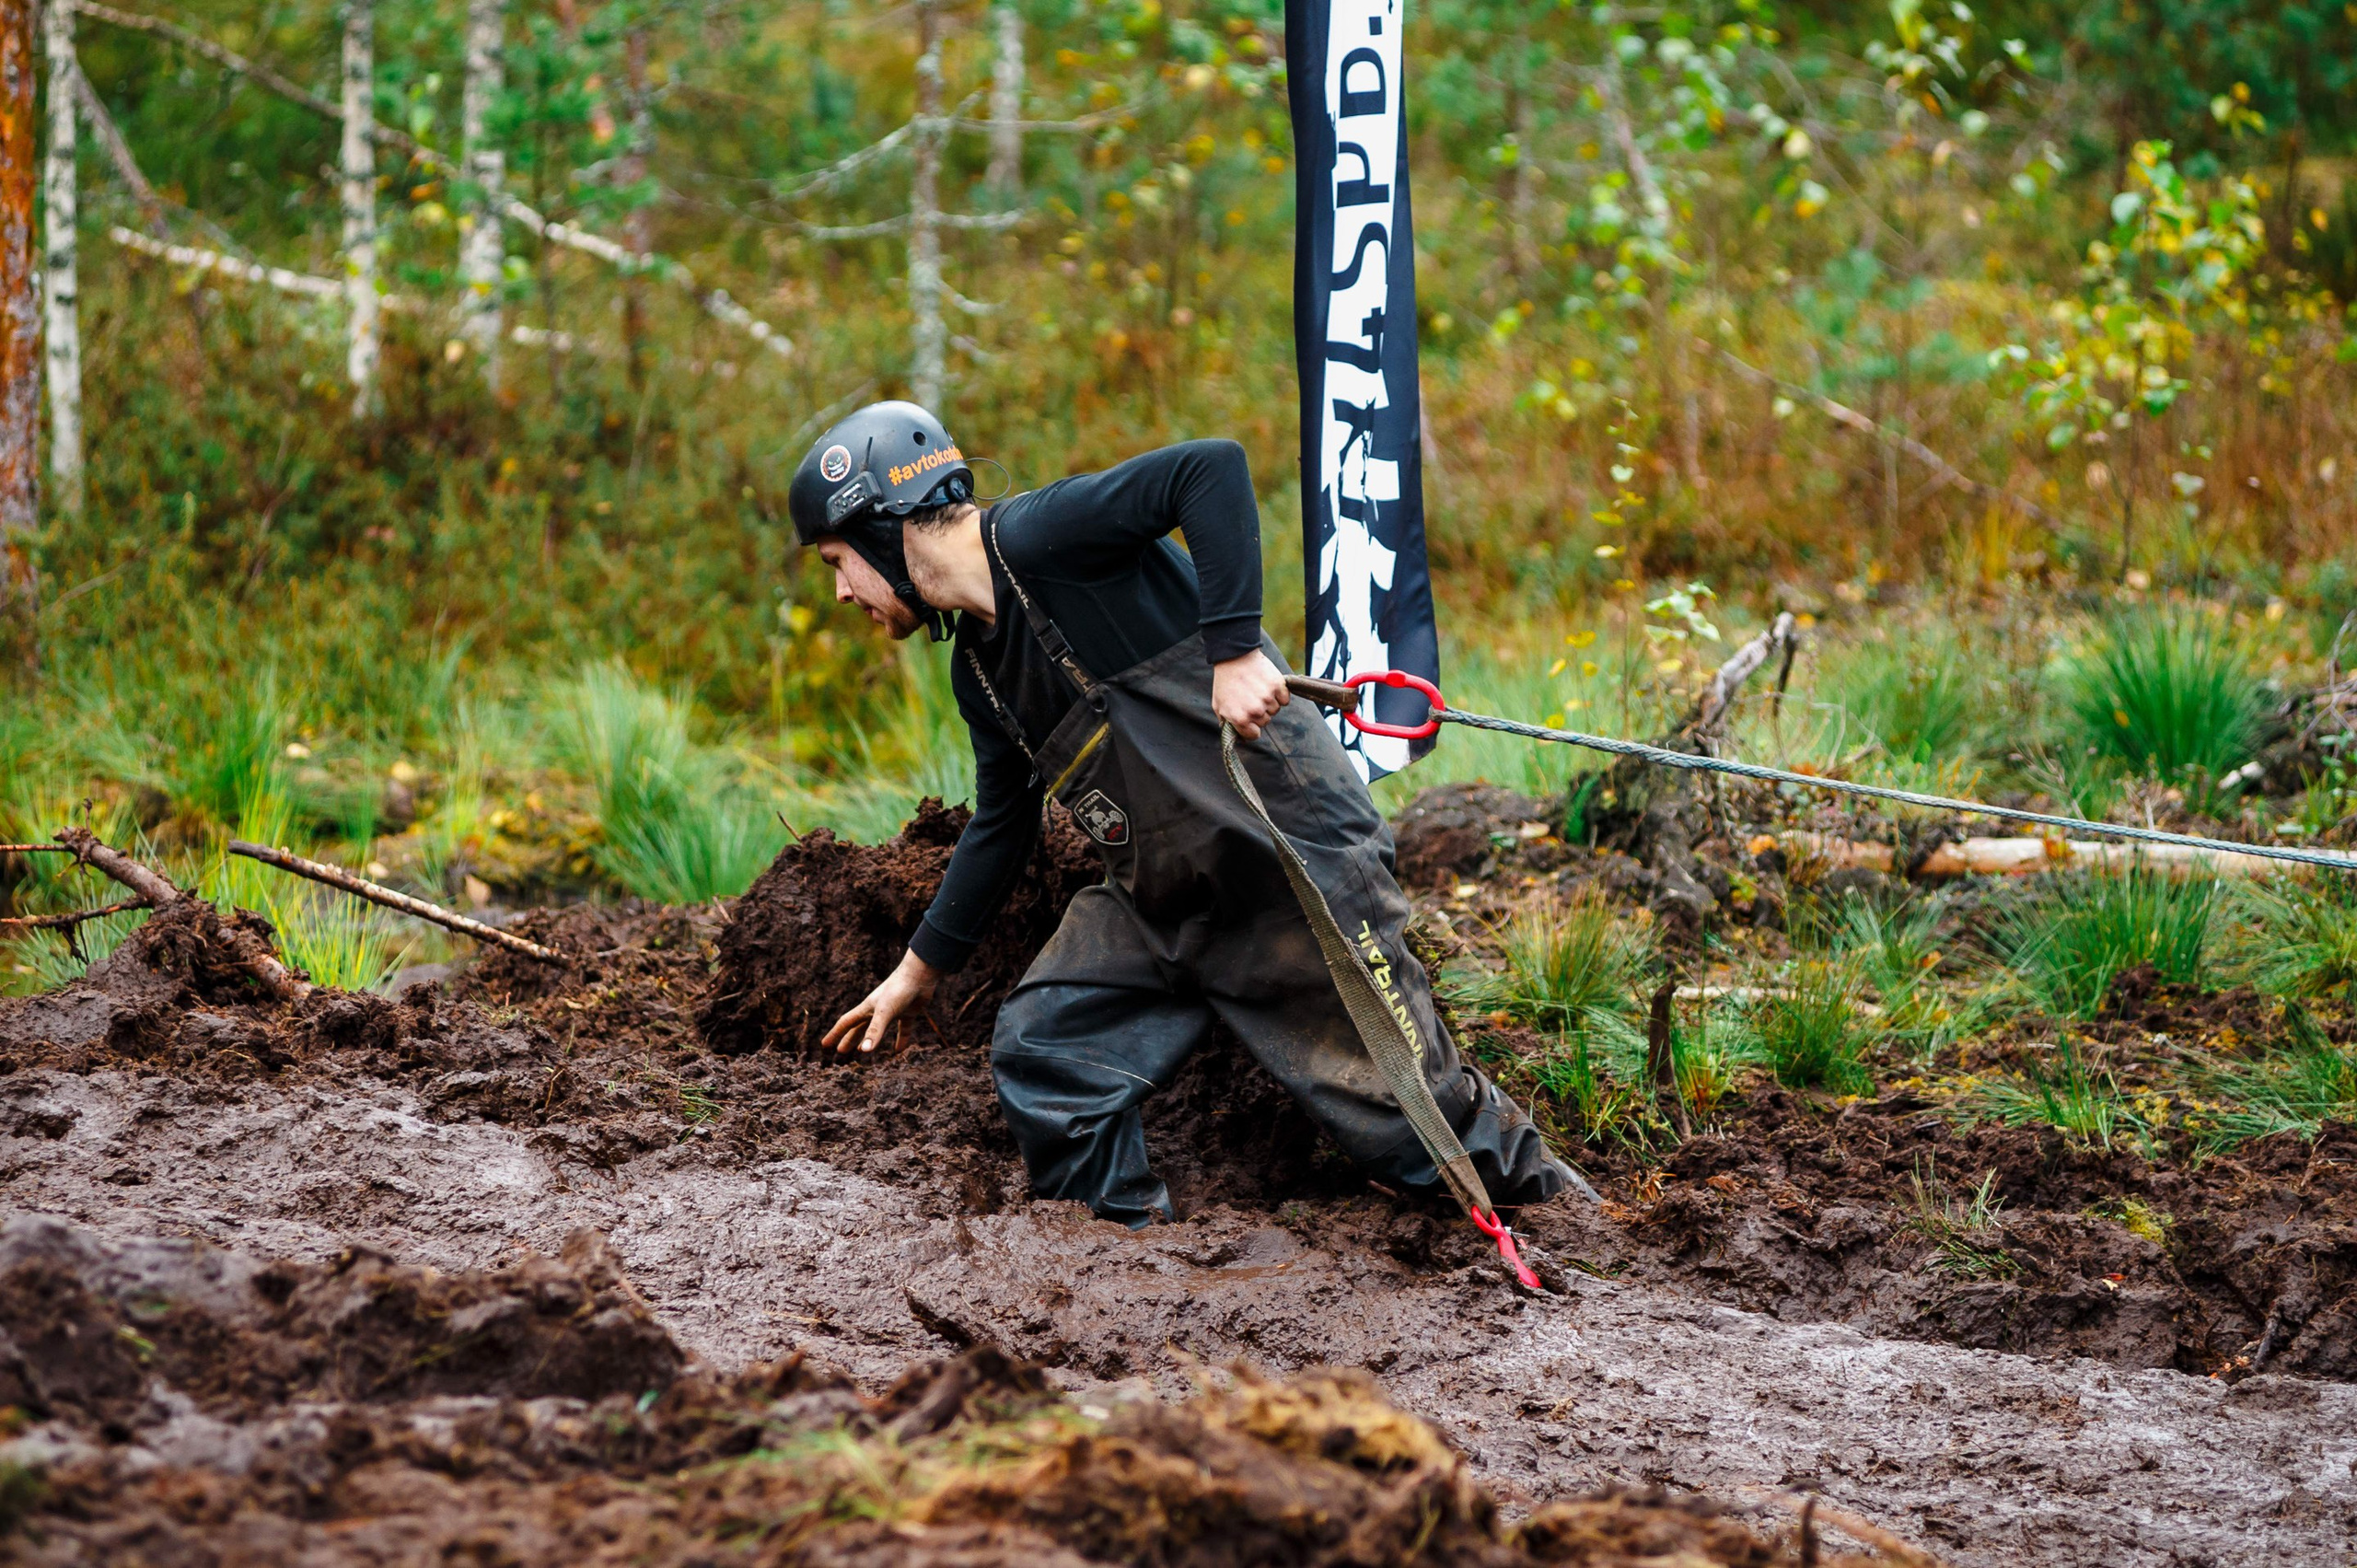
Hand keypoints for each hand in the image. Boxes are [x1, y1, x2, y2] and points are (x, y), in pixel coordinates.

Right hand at [821, 948, 939, 1054]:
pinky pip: (903, 1029)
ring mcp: (893, 1011)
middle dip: (849, 1040)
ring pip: (877, 1030)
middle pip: (859, 1028)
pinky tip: (898, 1051)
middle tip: (840, 1052)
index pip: (846, 1023)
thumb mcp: (885, 1012)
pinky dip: (900, 1040)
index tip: (825, 1045)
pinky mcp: (908, 1012)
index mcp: (867, 1008)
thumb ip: (874, 1031)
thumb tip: (864, 1051)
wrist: (920, 975)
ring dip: (869, 1040)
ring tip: (861, 1051)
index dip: (835, 1034)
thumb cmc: (899, 990)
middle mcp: (877, 1009)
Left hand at [1212, 649, 1288, 740]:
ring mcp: (1268, 698)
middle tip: (1250, 698)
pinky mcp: (1278, 686)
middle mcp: (1255, 711)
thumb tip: (1239, 737)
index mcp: (1240, 718)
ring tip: (1257, 689)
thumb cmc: (1225, 681)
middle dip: (1259, 713)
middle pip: (1265, 721)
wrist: (1234, 656)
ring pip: (1275, 710)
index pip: (1254, 735)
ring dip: (1269, 703)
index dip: (1252, 728)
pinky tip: (1268, 686)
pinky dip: (1279, 695)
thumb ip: (1228, 723)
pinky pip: (1284, 699)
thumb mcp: (1219, 705)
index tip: (1250, 721)